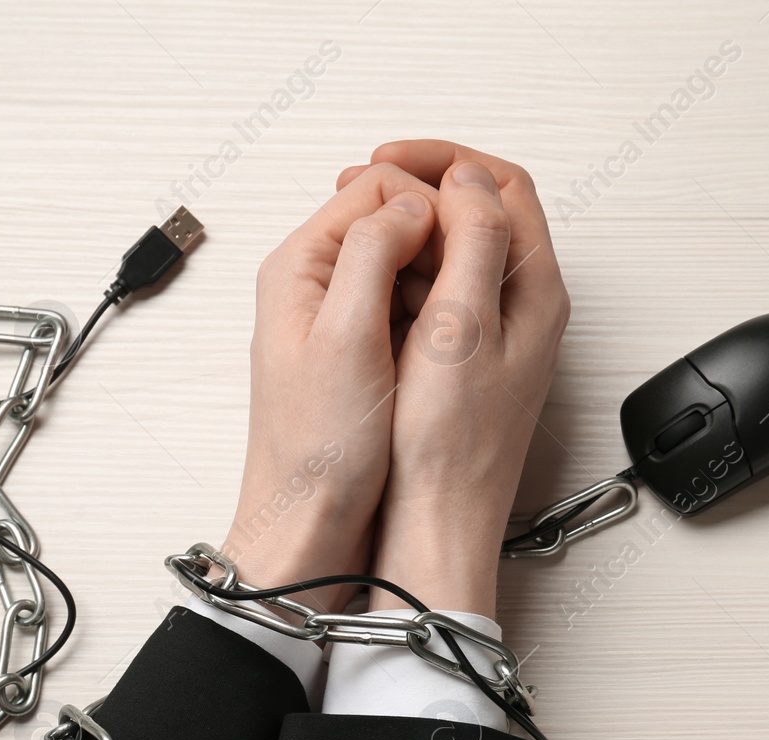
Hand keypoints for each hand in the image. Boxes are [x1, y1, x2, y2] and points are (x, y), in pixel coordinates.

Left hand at [223, 164, 438, 612]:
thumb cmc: (319, 450)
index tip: (466, 242)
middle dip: (443, 239)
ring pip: (411, 263)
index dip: (432, 202)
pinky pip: (412, 307)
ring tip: (455, 326)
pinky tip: (447, 350)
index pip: (378, 184)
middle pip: (397, 218)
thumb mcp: (346, 338)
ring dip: (443, 278)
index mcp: (302, 266)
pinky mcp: (365, 353)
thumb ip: (373, 256)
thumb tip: (414, 200)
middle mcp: (319, 284)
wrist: (310, 525)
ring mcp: (343, 318)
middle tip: (466, 289)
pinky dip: (437, 315)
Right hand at [336, 141, 569, 616]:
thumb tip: (469, 180)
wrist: (439, 524)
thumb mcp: (460, 328)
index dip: (447, 161)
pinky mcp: (471, 360)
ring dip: (411, 228)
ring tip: (357, 227)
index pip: (508, 188)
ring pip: (460, 252)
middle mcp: (526, 309)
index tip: (389, 161)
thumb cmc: (449, 446)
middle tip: (361, 187)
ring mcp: (499, 334)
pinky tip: (367, 280)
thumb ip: (474, 244)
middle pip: (485, 213)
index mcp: (535, 293)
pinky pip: (443, 292)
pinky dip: (406, 272)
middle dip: (424, 187)